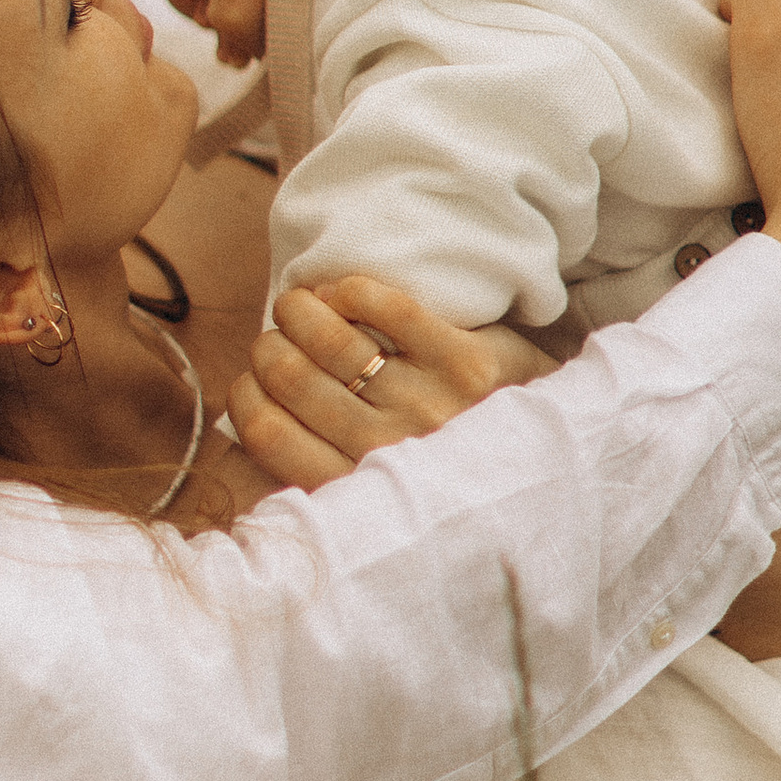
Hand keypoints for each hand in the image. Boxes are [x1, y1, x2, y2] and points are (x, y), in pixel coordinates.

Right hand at [228, 275, 548, 489]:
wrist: (544, 452)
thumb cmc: (442, 465)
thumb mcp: (379, 490)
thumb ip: (317, 470)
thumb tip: (236, 442)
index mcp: (359, 489)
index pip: (267, 433)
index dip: (244, 395)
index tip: (251, 378)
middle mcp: (391, 451)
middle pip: (290, 378)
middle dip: (269, 345)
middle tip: (276, 336)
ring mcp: (430, 405)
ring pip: (331, 340)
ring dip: (300, 308)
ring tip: (301, 304)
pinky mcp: (467, 363)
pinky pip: (389, 308)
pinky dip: (351, 290)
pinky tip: (343, 292)